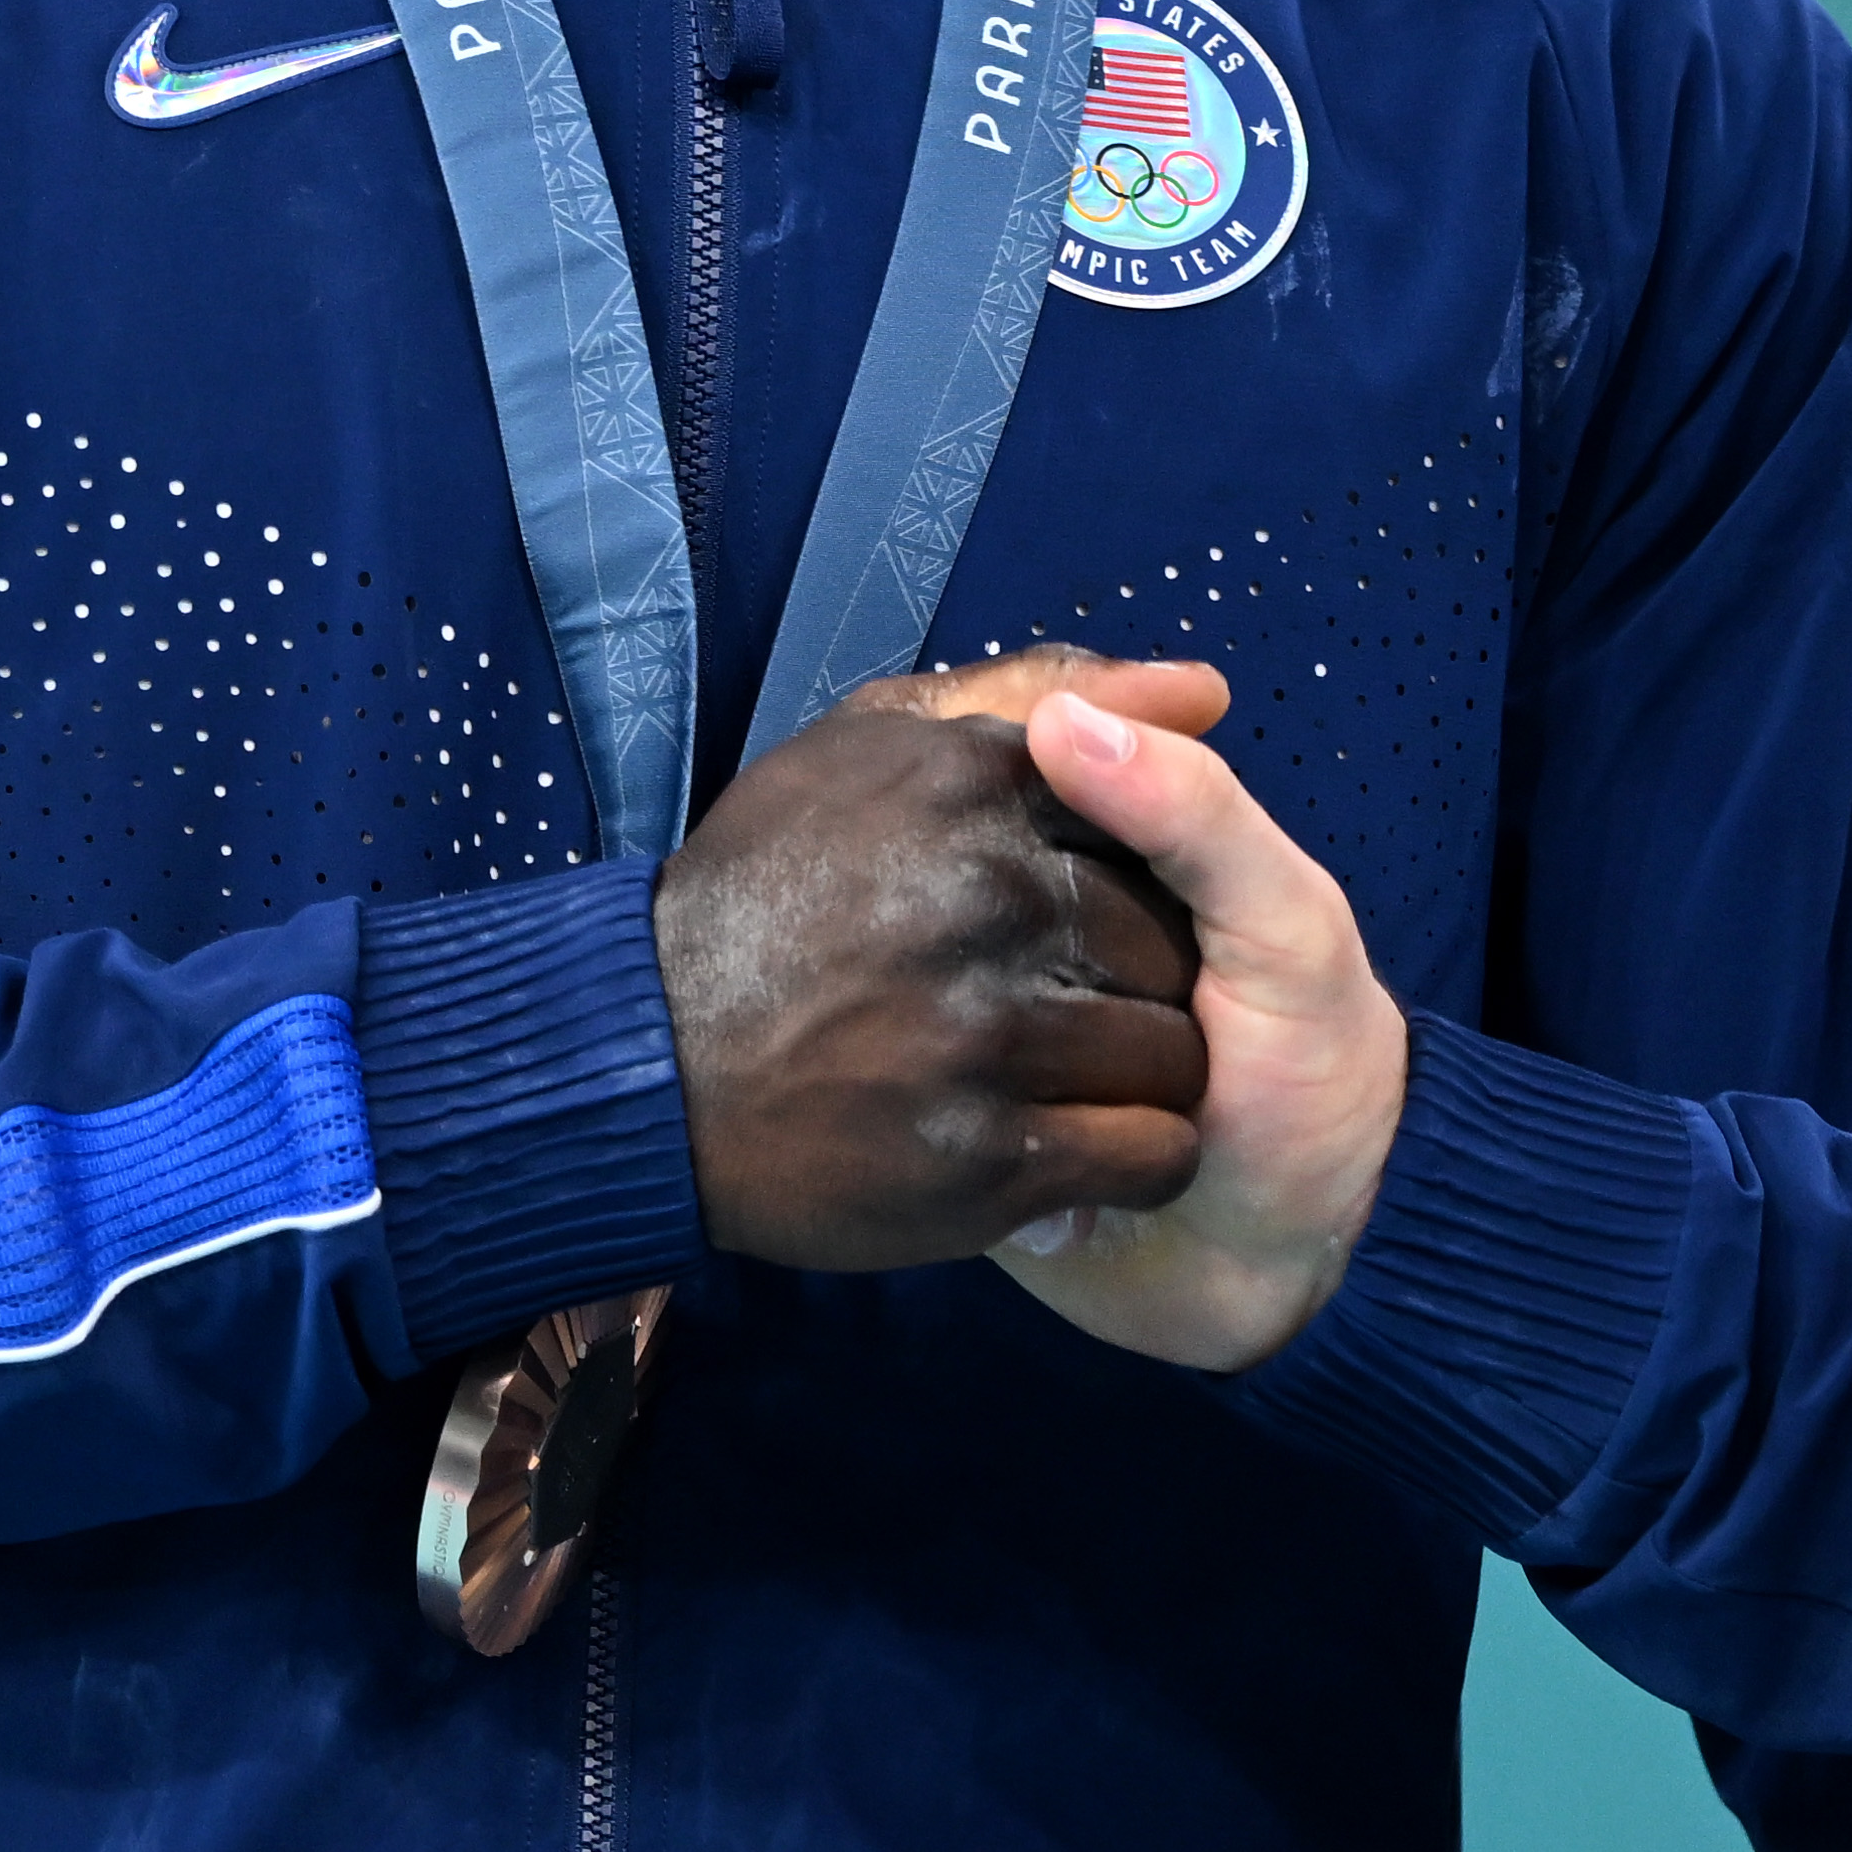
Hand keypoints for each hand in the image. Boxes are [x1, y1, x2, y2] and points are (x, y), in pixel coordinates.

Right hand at [653, 650, 1230, 1268]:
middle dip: (1137, 984)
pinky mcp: (984, 1158)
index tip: (1068, 917)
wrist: (643, 1063)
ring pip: (1176, 1054)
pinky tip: (1074, 1152)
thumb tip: (1209, 690)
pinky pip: (1153, 1151)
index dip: (1130, 881)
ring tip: (1060, 1084)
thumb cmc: (771, 893)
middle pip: (1174, 945)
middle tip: (1058, 1013)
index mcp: (974, 785)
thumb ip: (1043, 695)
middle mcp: (989, 897)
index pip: (1154, 821)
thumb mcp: (880, 742)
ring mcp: (987, 1033)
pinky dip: (1133, 1162)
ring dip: (1139, 1080)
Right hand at [985, 693, 1409, 1371]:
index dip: (1105, 865)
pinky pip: (995, 1150)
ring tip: (1160, 1112)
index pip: (1046, 808)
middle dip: (1121, 995)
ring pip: (1004, 1044)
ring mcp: (980, 1061)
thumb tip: (1062, 722)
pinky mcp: (967, 1164)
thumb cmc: (1307, 1056)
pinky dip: (1061, 1181)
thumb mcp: (1282, 912)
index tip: (1181, 935)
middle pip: (1022, 930)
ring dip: (1098, 1099)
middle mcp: (1016, 952)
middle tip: (1194, 1032)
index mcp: (1090, 867)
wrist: (1311, 1253)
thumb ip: (1196, 811)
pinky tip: (1095, 1187)